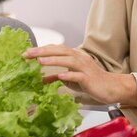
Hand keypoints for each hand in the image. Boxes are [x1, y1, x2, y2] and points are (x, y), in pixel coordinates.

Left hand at [22, 45, 136, 106]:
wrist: (110, 87)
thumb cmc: (90, 82)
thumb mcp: (70, 79)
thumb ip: (56, 76)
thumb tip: (41, 80)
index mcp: (73, 56)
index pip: (55, 49)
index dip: (40, 50)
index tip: (26, 53)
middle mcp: (79, 58)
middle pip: (59, 51)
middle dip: (42, 52)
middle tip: (27, 53)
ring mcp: (84, 67)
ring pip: (68, 60)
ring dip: (53, 60)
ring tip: (40, 61)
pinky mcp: (89, 78)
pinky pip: (77, 75)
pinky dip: (68, 75)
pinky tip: (60, 76)